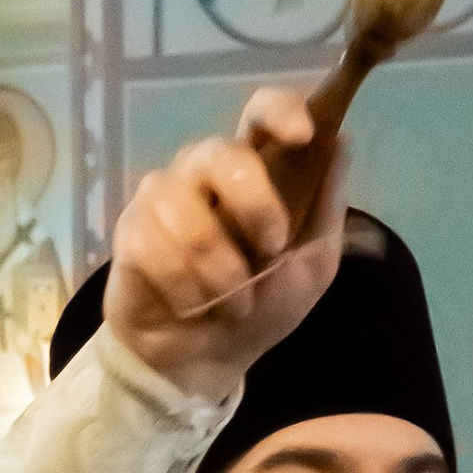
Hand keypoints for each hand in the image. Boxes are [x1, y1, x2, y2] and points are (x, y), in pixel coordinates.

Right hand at [102, 89, 347, 400]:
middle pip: (220, 153)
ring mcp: (163, 197)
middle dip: (254, 205)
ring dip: (219, 266)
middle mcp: (204, 171)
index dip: (280, 111)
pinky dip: (186, 286)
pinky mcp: (130, 231)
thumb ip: (326, 206)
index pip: (260, 112)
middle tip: (270, 249)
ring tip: (231, 298)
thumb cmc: (262, 307)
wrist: (206, 362)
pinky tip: (192, 303)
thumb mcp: (312, 265)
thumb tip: (342, 140)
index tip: (302, 134)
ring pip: (184, 206)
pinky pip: (155, 246)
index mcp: (255, 169)